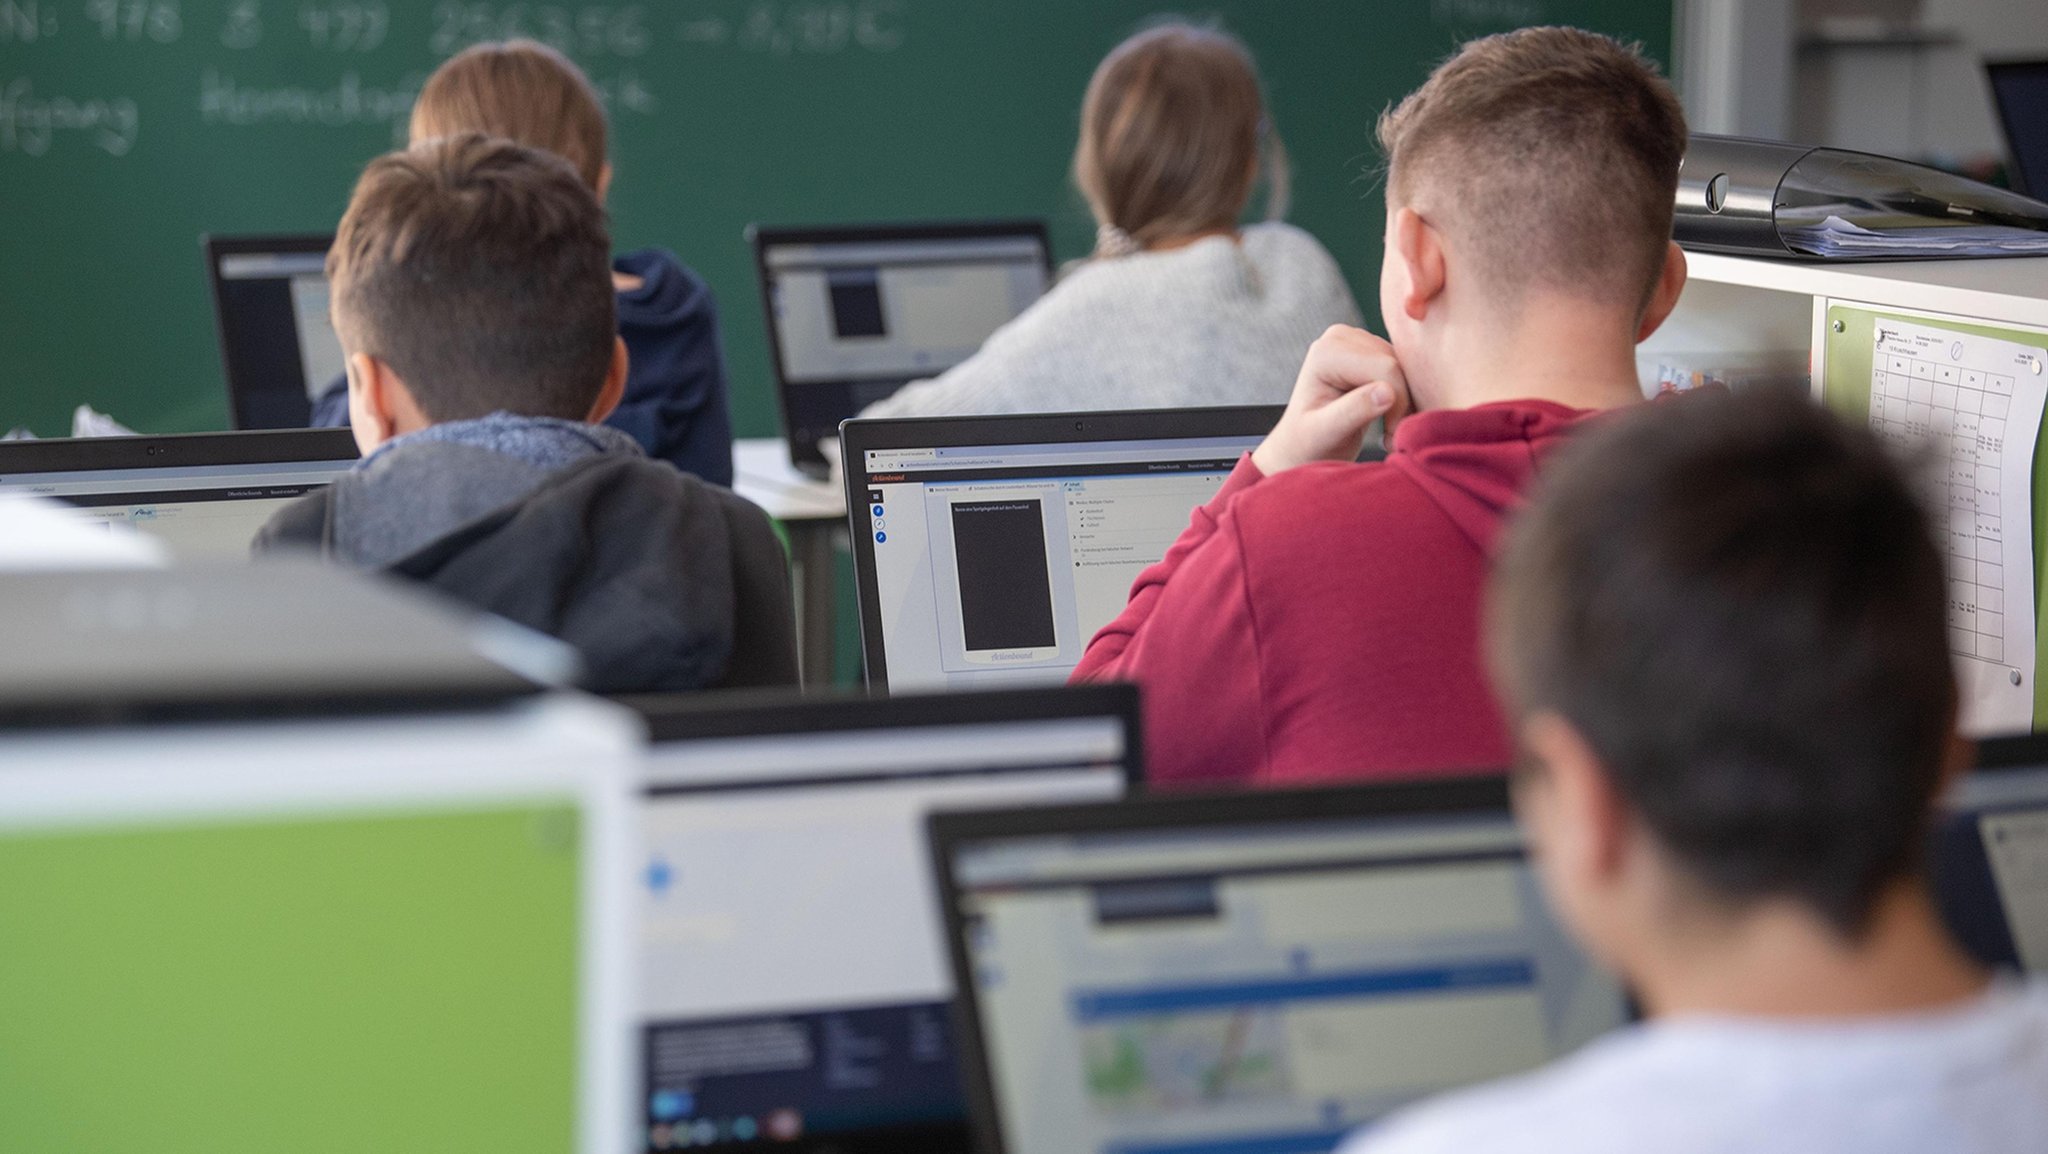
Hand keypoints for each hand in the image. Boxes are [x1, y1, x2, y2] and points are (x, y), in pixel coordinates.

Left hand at [1252, 326, 1410, 475]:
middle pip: (1398, 364)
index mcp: (1327, 351)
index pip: (1385, 368)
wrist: (1305, 444)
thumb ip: (1353, 411)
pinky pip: (1407, 370)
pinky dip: (1406, 396)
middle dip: (1403, 403)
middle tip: (1392, 437)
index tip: (1390, 438)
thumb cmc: (1309, 443)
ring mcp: (1359, 340)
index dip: (1397, 404)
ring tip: (1390, 431)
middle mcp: (1342, 336)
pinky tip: (1392, 418)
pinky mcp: (1373, 350)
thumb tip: (1388, 392)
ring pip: (1407, 367)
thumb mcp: (1326, 433)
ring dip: (1407, 402)